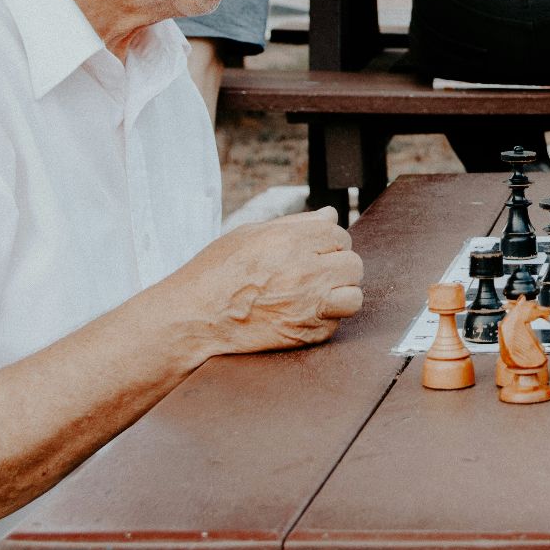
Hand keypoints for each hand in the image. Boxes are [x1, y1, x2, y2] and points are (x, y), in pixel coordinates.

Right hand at [162, 207, 363, 356]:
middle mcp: (306, 272)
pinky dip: (324, 320)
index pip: (339, 234)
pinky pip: (336, 324)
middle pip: (353, 264)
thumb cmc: (216, 273)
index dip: (327, 243)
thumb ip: (296, 224)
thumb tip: (330, 216)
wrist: (195, 320)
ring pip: (354, 296)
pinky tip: (302, 314)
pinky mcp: (306, 334)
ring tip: (318, 295)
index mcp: (293, 241)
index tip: (312, 251)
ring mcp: (309, 305)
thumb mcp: (250, 235)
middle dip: (337, 266)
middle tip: (315, 273)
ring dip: (341, 294)